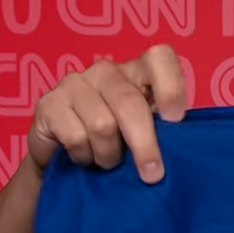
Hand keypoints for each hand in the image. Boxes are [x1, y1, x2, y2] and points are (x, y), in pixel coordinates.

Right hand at [27, 45, 187, 183]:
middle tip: (152, 175)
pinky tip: (84, 156)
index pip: (160, 57)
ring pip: (103, 126)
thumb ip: (162, 130)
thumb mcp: (144, 133)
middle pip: (130, 104)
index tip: (175, 120)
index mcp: (138, 71)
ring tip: (108, 161)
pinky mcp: (48, 103)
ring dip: (109, 155)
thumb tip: (185, 148)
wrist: (63, 156)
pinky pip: (76, 137)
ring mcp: (74, 83)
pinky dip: (85, 156)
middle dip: (145, 145)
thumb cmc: (117, 142)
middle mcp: (106, 71)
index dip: (171, 86)